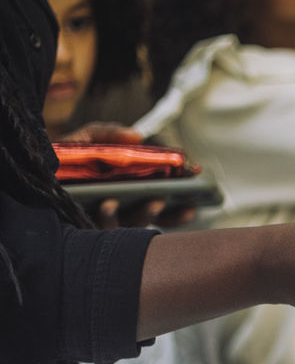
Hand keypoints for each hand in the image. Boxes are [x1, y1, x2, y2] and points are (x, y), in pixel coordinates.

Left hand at [60, 123, 198, 228]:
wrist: (30, 166)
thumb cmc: (64, 156)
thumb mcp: (87, 138)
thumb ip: (110, 133)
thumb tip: (137, 136)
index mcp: (129, 194)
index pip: (161, 209)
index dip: (180, 212)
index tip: (194, 205)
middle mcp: (119, 212)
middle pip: (150, 221)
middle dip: (163, 214)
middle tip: (164, 199)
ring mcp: (102, 221)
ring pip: (131, 227)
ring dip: (142, 216)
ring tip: (149, 201)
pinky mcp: (84, 225)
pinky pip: (102, 230)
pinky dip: (110, 218)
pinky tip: (110, 204)